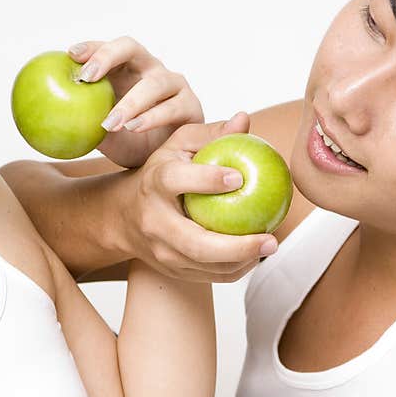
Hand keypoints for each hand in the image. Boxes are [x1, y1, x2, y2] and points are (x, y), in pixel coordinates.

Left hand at [67, 37, 202, 167]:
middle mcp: (150, 70)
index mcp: (126, 70)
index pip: (108, 50)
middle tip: (88, 77)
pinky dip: (153, 116)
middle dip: (108, 56)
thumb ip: (81, 121)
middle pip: (132, 48)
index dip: (92, 48)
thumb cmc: (128, 144)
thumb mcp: (101, 134)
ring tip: (111, 121)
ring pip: (155, 81)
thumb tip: (46, 117)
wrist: (160, 166)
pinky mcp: (191, 105)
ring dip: (131, 101)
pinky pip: (174, 106)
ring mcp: (173, 85)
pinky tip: (134, 127)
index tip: (71, 55)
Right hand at [114, 112, 278, 282]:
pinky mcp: (171, 270)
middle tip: (271, 239)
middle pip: (194, 242)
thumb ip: (211, 133)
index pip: (176, 181)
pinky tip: (256, 255)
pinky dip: (235, 269)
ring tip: (270, 245)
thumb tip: (244, 120)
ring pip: (205, 265)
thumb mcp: (179, 145)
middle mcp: (154, 221)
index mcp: (154, 182)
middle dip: (236, 246)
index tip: (238, 178)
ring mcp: (161, 251)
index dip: (205, 180)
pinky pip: (209, 276)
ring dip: (242, 261)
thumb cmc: (162, 171)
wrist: (124, 216)